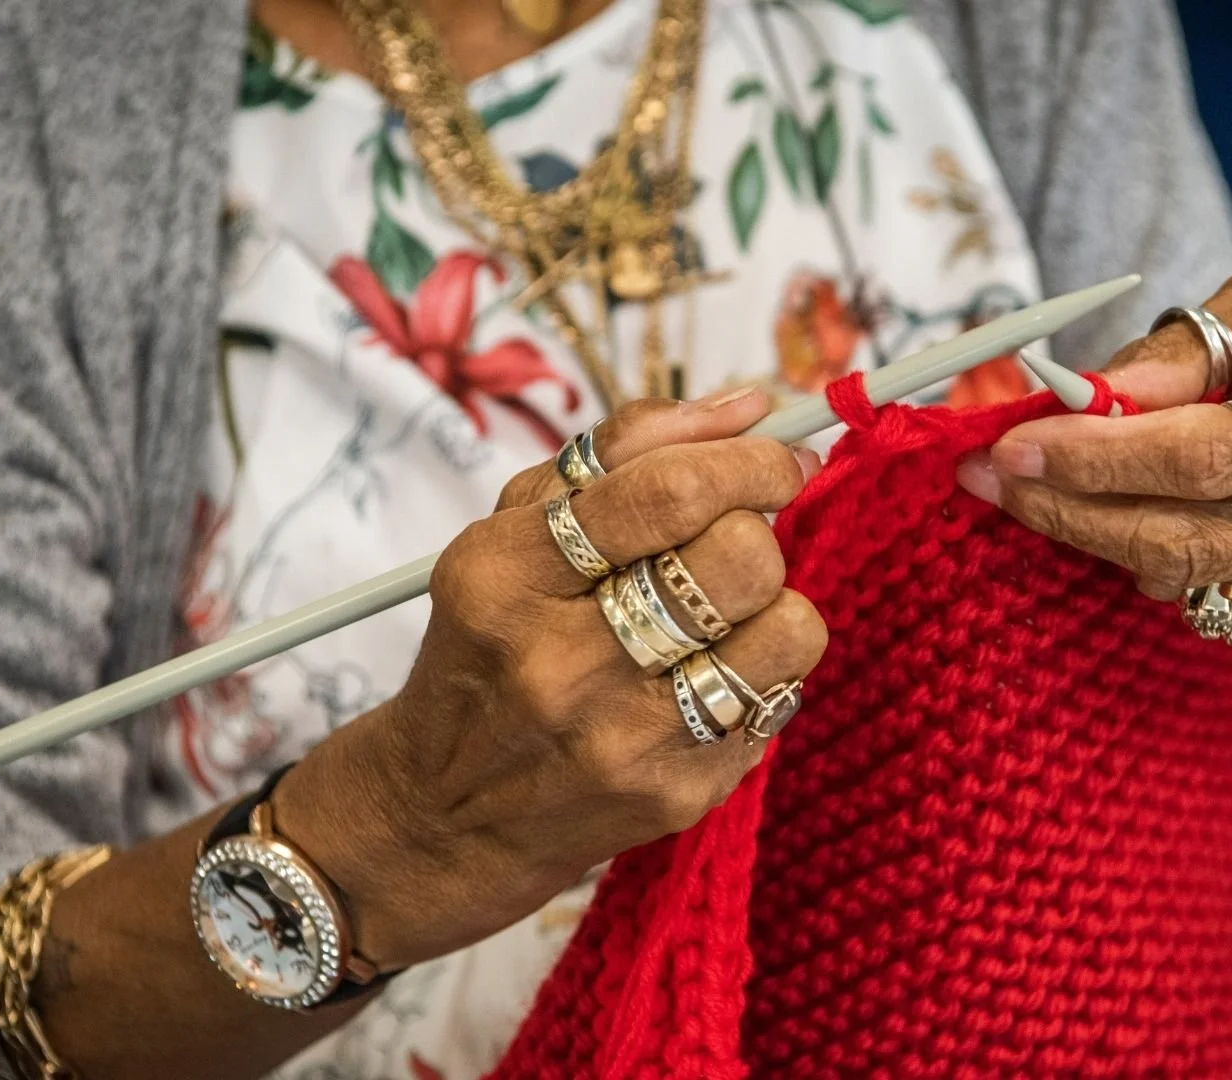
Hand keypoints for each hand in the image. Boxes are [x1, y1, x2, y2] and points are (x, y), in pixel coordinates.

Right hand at [276, 388, 827, 968]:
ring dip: (774, 606)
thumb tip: (753, 403)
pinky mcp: (675, 795)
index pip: (667, 493)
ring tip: (724, 615)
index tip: (782, 458)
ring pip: (787, 631)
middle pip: (740, 557)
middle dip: (757, 531)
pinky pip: (781, 700)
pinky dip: (760, 673)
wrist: (444, 814)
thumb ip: (629, 448)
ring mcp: (622, 738)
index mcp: (507, 574)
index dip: (751, 461)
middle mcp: (560, 662)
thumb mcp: (516, 529)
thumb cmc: (493, 645)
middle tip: (731, 541)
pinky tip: (704, 678)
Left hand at [956, 266, 1231, 641]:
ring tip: (1029, 491)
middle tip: (987, 480)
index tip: (1012, 445)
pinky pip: (1219, 595)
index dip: (1100, 458)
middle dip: (1072, 511)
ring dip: (1097, 538)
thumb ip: (1187, 351)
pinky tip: (1119, 514)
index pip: (1212, 455)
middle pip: (1193, 536)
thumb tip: (1084, 395)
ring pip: (1196, 579)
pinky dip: (1155, 555)